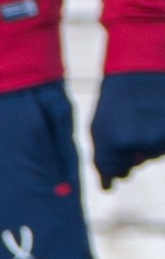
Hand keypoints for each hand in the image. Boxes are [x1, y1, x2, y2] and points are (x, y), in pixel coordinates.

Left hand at [92, 72, 164, 188]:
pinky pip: (164, 145)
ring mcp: (160, 137)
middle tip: (126, 127)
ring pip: (152, 155)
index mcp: (113, 143)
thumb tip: (110, 187)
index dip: (111, 175)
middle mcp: (139, 143)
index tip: (109, 176)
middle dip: (129, 154)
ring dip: (146, 144)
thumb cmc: (115, 101)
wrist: (139, 71)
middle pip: (135, 165)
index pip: (113, 173)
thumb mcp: (99, 128)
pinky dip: (159, 137)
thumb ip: (103, 158)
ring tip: (140, 118)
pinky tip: (153, 118)